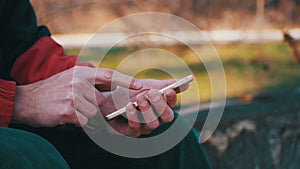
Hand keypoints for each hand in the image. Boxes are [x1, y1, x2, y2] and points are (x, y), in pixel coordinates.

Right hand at [12, 66, 141, 126]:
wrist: (29, 101)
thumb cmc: (54, 90)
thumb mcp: (72, 78)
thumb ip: (92, 83)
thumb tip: (113, 89)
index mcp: (81, 72)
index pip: (109, 75)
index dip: (126, 80)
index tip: (140, 86)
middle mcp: (79, 82)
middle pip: (102, 101)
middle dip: (97, 108)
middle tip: (82, 107)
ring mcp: (74, 96)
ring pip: (95, 113)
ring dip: (86, 117)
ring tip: (71, 110)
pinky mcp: (69, 111)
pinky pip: (85, 122)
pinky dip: (79, 123)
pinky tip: (66, 116)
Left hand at [99, 79, 188, 136]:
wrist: (110, 97)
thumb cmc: (132, 91)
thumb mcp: (149, 85)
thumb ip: (167, 85)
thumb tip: (187, 84)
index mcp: (162, 108)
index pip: (172, 105)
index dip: (172, 99)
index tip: (168, 90)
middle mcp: (156, 119)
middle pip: (166, 117)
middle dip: (160, 105)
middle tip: (152, 93)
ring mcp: (143, 127)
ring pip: (152, 125)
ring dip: (147, 110)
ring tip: (139, 97)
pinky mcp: (130, 131)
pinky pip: (135, 130)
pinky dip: (133, 118)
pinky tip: (129, 106)